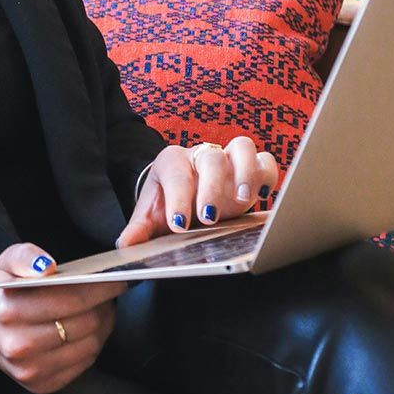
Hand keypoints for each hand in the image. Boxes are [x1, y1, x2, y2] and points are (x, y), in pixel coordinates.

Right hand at [0, 241, 127, 393]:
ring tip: (102, 309)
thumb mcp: (5, 263)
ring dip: (103, 326)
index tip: (118, 278)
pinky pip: (84, 364)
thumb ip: (26, 256)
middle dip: (104, 306)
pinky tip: (89, 330)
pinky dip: (92, 345)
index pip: (70, 299)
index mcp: (9, 311)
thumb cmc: (2, 294)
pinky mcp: (41, 385)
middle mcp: (19, 345)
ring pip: (90, 346)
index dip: (101, 288)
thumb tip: (47, 266)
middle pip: (85, 324)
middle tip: (110, 292)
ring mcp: (30, 369)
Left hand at [116, 137, 279, 248]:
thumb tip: (125, 246)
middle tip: (208, 217)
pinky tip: (264, 195)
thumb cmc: (168, 205)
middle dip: (211, 188)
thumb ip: (138, 231)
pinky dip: (267, 174)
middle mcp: (201, 155)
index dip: (178, 198)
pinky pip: (266, 160)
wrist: (184, 196)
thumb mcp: (150, 218)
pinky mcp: (251, 168)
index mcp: (172, 162)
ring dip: (246, 173)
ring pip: (242, 147)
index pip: (176, 172)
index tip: (179, 224)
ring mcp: (228, 159)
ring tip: (243, 201)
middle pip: (210, 159)